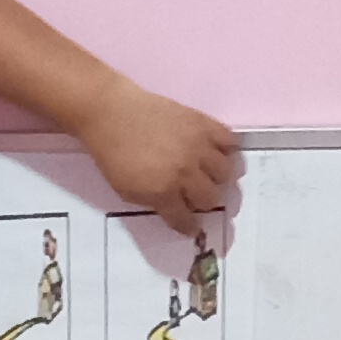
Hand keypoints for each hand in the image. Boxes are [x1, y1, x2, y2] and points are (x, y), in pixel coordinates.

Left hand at [78, 77, 240, 235]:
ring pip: (226, 173)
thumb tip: (175, 207)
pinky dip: (226, 150)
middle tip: (197, 197)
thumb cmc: (113, 154)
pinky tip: (216, 152)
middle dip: (203, 202)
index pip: (186, 219)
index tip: (192, 226)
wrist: (110, 113)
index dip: (189, 226)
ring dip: (217, 178)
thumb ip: (154, 201)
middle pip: (210, 198)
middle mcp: (185, 171)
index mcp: (163, 191)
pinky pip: (230, 141)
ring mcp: (197, 146)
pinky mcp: (203, 123)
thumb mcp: (126, 191)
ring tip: (208, 174)